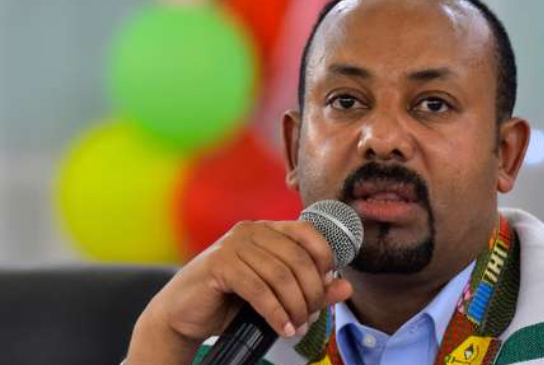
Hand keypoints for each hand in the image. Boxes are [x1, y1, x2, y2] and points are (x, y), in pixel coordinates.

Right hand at [126, 220, 353, 364]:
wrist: (182, 315)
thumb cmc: (231, 302)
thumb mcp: (278, 295)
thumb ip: (311, 289)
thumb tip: (346, 287)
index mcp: (268, 229)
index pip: (309, 234)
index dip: (325, 260)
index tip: (328, 288)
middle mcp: (252, 230)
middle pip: (298, 259)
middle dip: (311, 293)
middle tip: (312, 317)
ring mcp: (233, 244)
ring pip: (280, 276)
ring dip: (295, 307)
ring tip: (298, 327)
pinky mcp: (219, 265)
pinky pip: (259, 289)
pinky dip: (276, 313)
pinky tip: (283, 328)